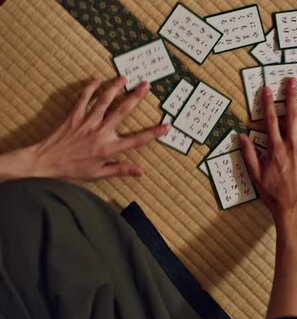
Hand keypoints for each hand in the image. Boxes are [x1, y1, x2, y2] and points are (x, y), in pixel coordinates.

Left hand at [8, 76, 168, 182]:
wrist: (43, 164)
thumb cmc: (71, 171)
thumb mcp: (98, 175)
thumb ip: (120, 169)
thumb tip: (140, 171)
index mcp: (108, 149)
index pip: (137, 140)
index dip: (153, 133)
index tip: (166, 126)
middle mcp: (99, 133)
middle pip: (122, 112)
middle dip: (135, 97)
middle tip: (146, 85)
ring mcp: (86, 122)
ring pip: (104, 101)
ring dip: (115, 88)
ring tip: (125, 77)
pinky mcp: (73, 116)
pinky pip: (83, 99)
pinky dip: (90, 88)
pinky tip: (97, 80)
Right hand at [240, 78, 296, 229]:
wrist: (293, 209)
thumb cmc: (274, 195)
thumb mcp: (256, 175)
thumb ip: (249, 154)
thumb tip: (240, 136)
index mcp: (275, 149)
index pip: (270, 121)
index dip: (267, 104)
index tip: (266, 89)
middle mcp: (292, 146)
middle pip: (291, 116)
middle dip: (291, 97)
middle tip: (292, 80)